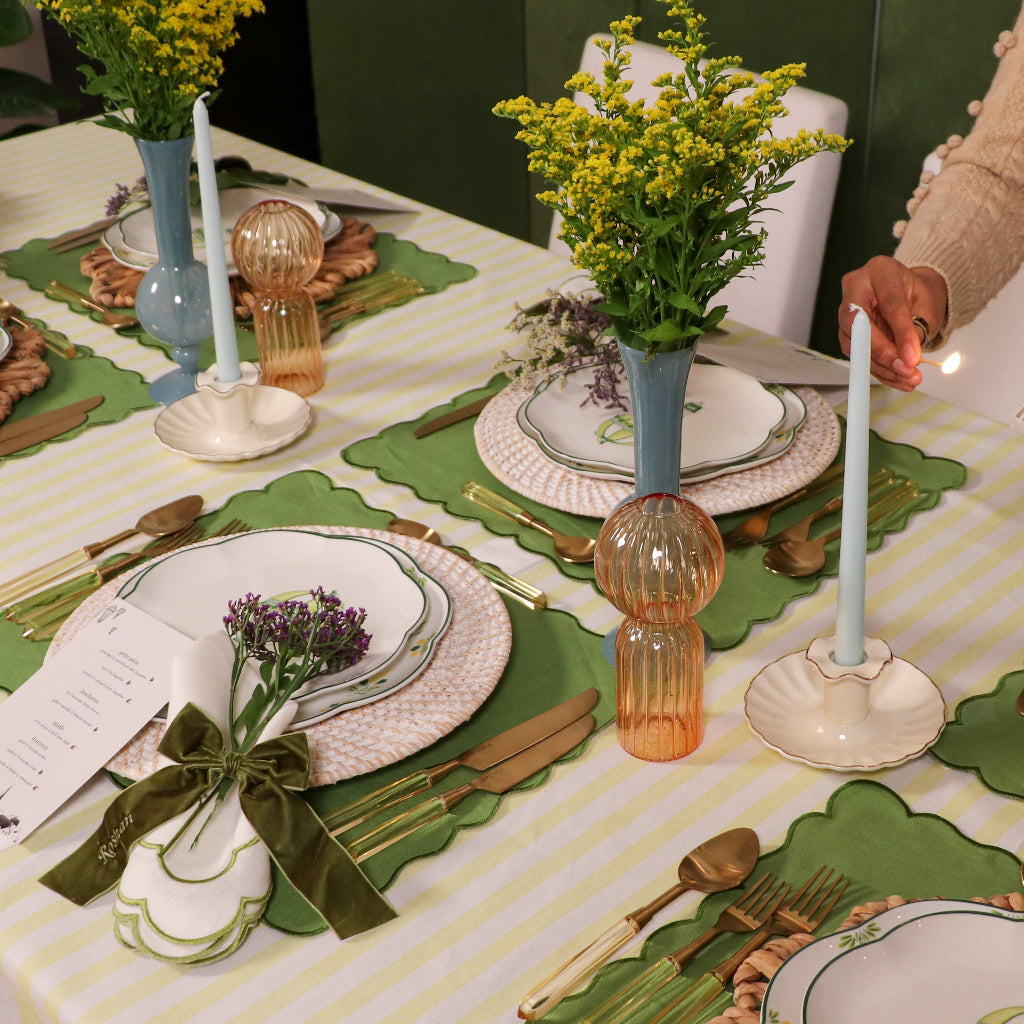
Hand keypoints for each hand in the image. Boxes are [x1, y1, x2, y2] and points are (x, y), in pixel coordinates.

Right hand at [838, 256, 947, 390]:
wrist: (909, 295)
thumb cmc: (917, 294)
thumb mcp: (927, 305)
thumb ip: (916, 330)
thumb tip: (908, 360)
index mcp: (880, 271)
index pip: (888, 304)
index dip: (901, 333)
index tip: (914, 357)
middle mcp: (856, 288)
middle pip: (860, 325)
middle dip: (883, 353)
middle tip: (905, 369)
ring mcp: (846, 311)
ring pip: (856, 345)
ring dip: (882, 367)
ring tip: (907, 378)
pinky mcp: (846, 333)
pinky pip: (858, 356)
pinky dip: (879, 371)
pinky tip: (897, 379)